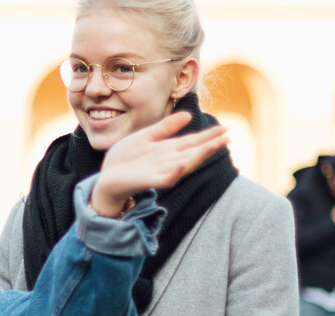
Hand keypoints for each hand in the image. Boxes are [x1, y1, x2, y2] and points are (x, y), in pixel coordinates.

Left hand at [92, 111, 230, 215]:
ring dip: (199, 155)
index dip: (209, 135)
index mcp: (168, 150)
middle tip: (228, 136)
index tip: (225, 129)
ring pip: (184, 163)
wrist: (106, 178)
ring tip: (214, 146)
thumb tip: (188, 115)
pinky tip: (183, 164)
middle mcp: (168, 161)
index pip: (193, 142)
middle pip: (193, 152)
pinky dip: (174, 172)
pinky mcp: (149, 181)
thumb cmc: (125, 159)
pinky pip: (165, 178)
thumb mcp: (146, 137)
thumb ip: (165, 127)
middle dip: (210, 145)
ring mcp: (160, 171)